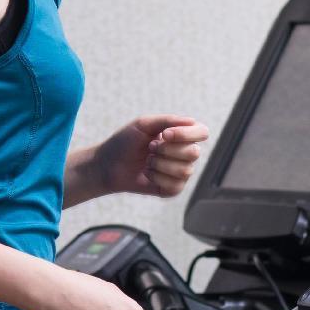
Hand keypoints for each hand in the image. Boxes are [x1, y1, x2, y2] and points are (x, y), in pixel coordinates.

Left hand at [91, 114, 208, 198]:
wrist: (107, 165)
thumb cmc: (125, 142)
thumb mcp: (144, 125)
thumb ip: (168, 120)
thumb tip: (192, 121)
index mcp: (181, 135)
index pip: (202, 132)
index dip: (186, 134)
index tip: (165, 134)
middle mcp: (185, 153)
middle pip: (194, 152)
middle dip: (167, 150)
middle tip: (150, 148)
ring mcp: (180, 172)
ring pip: (185, 170)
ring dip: (160, 164)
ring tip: (147, 161)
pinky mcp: (173, 189)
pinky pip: (175, 185)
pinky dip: (157, 177)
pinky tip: (147, 173)